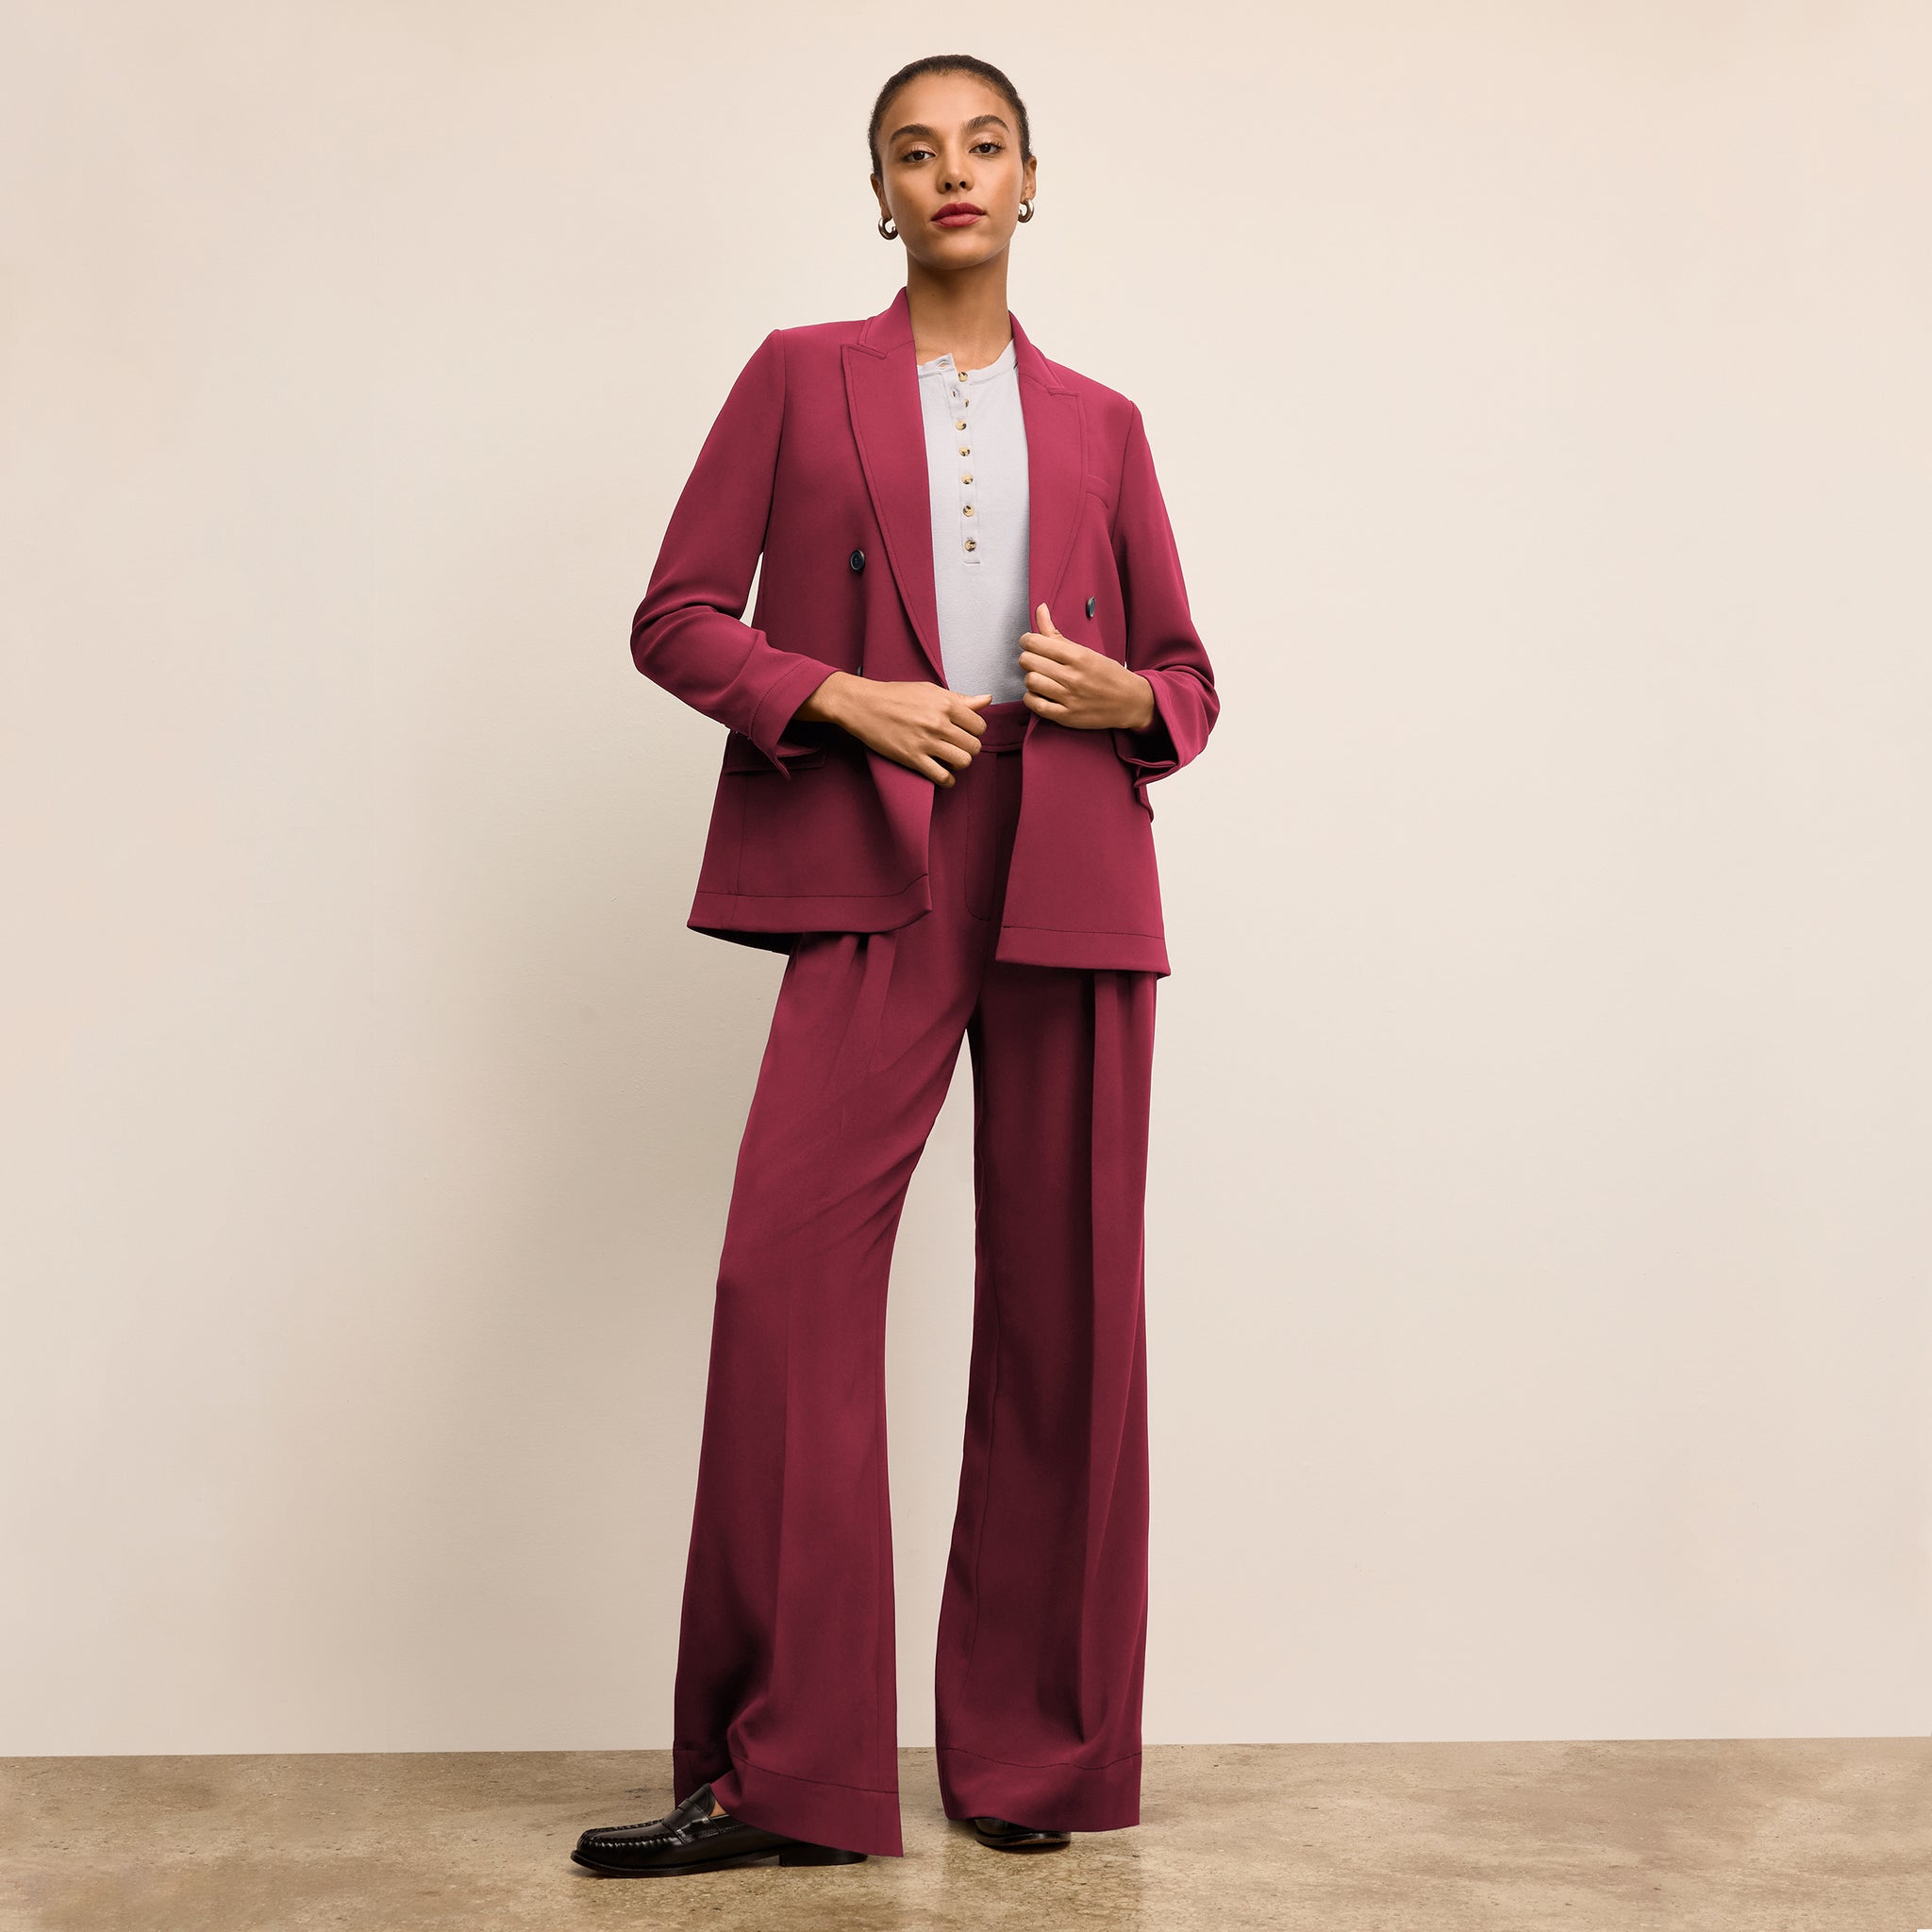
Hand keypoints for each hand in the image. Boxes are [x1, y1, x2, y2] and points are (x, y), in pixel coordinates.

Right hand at [798, 672, 992, 786]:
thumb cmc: (896, 696)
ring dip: (960, 764)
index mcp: (945, 704)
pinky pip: (942, 777)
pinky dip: (947, 780)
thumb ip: (960, 699)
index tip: (965, 732)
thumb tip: (987, 699)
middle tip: (958, 746)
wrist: (864, 705)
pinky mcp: (913, 758)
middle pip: (973, 746)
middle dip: (968, 748)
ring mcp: (926, 742)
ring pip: (962, 762)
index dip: (975, 731)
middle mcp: (938, 723)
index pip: (979, 725)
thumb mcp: (930, 690)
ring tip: (951, 759)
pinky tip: (943, 774)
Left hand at [1017, 603, 1155, 730]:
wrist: (1131, 702)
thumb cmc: (1108, 674)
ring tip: (1041, 678)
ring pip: (1030, 681)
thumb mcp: (1085, 650)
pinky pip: (1035, 705)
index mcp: (1077, 655)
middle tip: (1037, 661)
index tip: (1031, 643)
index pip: (1035, 642)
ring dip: (1031, 679)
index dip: (1027, 641)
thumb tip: (1040, 608)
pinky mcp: (1067, 716)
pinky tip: (1040, 694)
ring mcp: (1069, 697)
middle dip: (1028, 659)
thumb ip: (1056, 632)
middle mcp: (1072, 676)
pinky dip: (1032, 698)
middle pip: (1028, 661)